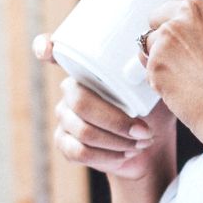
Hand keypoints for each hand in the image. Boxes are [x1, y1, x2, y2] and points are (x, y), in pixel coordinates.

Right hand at [34, 33, 176, 181]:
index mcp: (89, 69)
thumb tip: (152, 58)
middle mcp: (71, 90)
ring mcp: (65, 117)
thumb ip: (152, 73)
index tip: (48, 50)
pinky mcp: (65, 142)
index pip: (55, 51)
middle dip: (116, 121)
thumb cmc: (153, 111)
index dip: (45, 47)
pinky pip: (79, 151)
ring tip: (142, 142)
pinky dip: (109, 155)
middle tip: (143, 131)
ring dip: (117, 141)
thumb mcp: (158, 89)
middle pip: (80, 103)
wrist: (150, 147)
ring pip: (84, 131)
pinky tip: (126, 153)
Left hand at [139, 0, 202, 149]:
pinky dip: (158, 78)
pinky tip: (182, 90)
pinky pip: (147, 64)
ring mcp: (172, 32)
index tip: (190, 38)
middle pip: (161, 14)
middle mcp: (194, 8)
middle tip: (189, 64)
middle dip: (168, 37)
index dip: (183, 20)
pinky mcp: (156, 58)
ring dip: (161, 58)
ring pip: (151, 40)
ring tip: (189, 80)